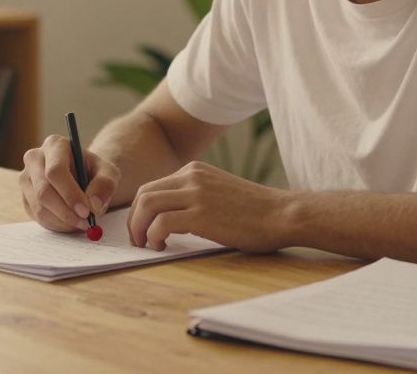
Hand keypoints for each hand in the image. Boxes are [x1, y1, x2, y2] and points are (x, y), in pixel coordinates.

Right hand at [19, 134, 119, 232]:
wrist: (83, 178)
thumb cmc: (95, 172)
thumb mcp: (109, 173)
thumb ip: (106, 184)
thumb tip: (94, 203)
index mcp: (55, 145)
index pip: (56, 170)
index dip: (70, 193)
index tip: (86, 211)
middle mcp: (34, 158)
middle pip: (44, 191)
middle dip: (66, 212)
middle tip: (85, 222)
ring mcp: (26, 178)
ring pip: (40, 207)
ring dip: (63, 221)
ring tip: (82, 223)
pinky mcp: (24, 197)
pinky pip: (37, 217)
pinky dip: (56, 225)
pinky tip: (71, 222)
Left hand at [127, 161, 289, 252]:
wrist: (282, 214)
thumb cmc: (255, 211)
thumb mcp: (218, 192)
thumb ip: (195, 196)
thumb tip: (167, 218)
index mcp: (194, 170)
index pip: (152, 186)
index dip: (140, 211)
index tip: (141, 229)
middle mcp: (192, 176)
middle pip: (143, 194)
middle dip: (134, 220)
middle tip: (138, 240)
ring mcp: (196, 193)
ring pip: (147, 205)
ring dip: (139, 228)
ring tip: (147, 245)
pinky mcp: (201, 214)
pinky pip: (160, 223)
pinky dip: (153, 236)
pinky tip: (162, 247)